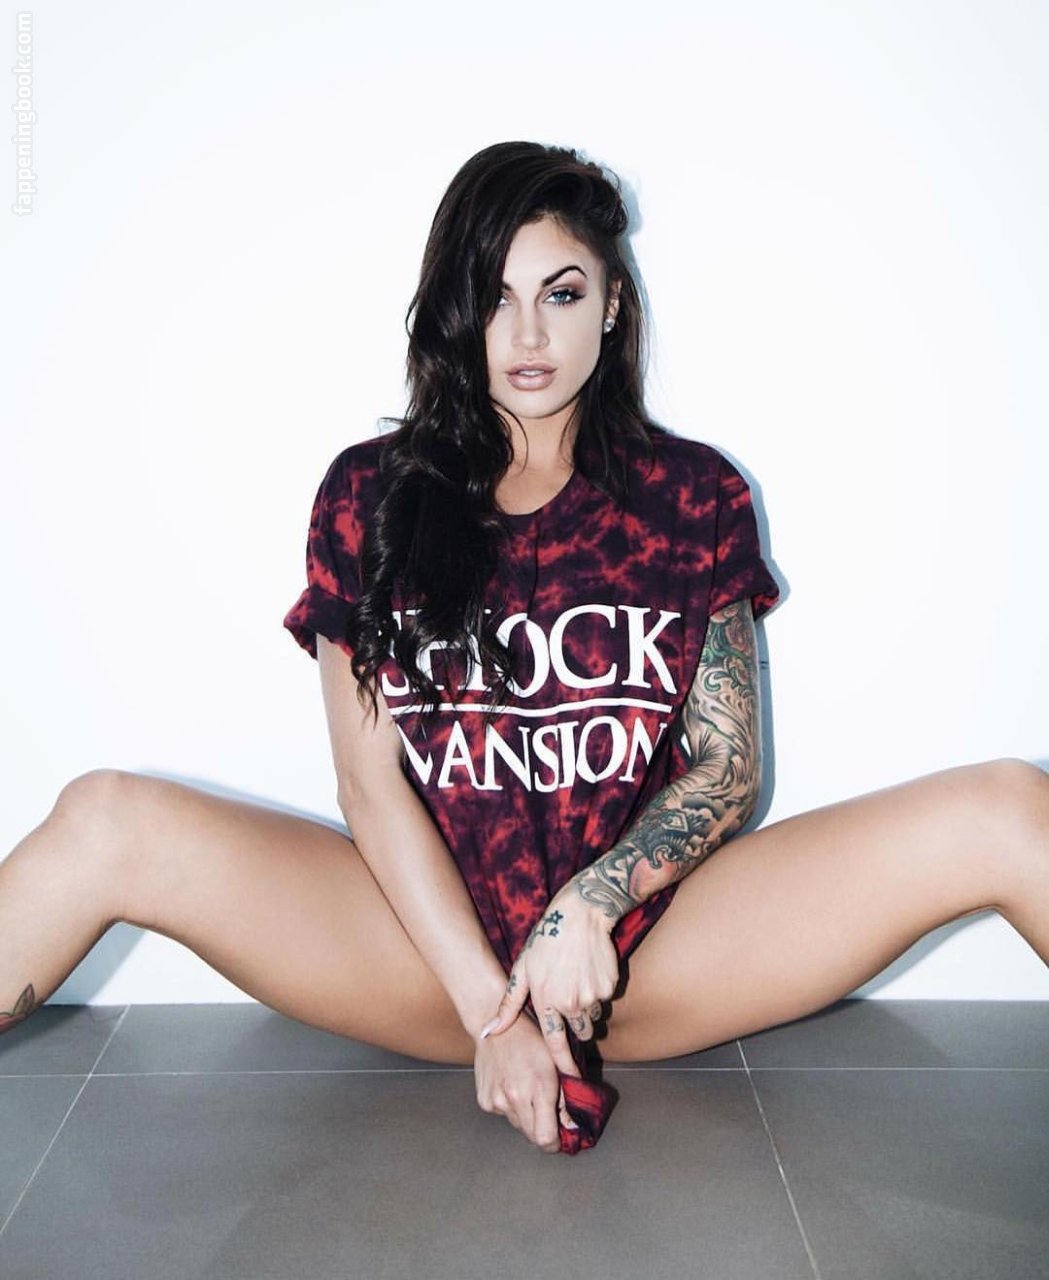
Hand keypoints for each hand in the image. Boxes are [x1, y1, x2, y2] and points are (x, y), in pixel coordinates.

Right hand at [473, 1011, 578, 1152]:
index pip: (546, 1138)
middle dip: (542, 1130)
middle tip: (547, 1113)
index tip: (560, 1139)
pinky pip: (503, 1115)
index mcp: (539, 1087)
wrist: (495, 1026)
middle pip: (532, 1136)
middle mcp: (515, 1098)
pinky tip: (512, 1086)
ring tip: (528, 1092)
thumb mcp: (556, 1061)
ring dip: (526, 1117)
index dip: (555, 1144)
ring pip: (518, 1125)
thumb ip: (568, 1095)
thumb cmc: (531, 1039)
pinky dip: (510, 1107)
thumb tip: (572, 1126)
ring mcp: (497, 1100)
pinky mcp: (484, 1101)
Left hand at [480, 882, 618, 1067]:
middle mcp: (572, 1003)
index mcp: (548, 1002)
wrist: (581, 915)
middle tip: (568, 1002)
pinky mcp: (610, 986)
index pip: (556, 1045)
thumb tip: (488, 1032)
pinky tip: (588, 971)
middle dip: (575, 1025)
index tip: (571, 1081)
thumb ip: (508, 1006)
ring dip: (587, 1009)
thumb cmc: (545, 941)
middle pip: (580, 1032)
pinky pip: (605, 1000)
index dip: (564, 1066)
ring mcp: (594, 995)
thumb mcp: (522, 970)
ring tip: (576, 982)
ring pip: (593, 1016)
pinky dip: (598, 992)